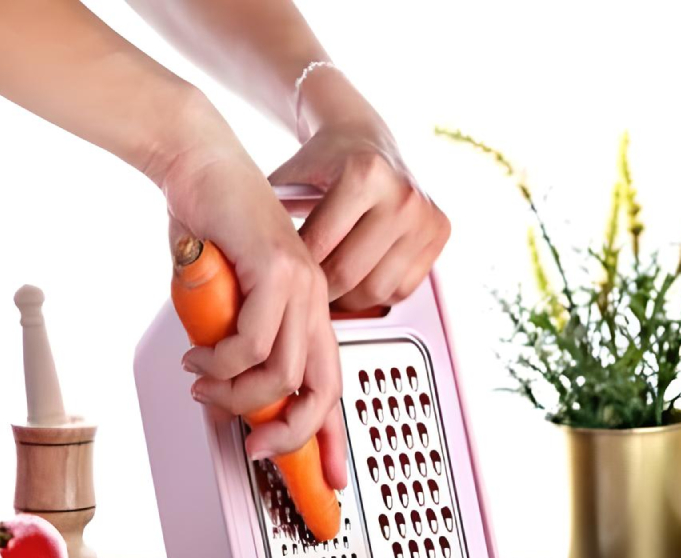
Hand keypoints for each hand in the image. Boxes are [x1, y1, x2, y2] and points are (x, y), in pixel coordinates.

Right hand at [150, 90, 346, 488]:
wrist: (202, 164)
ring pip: (282, 373)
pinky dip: (220, 362)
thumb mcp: (229, 306)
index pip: (331, 384)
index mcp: (310, 311)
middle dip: (290, 433)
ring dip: (236, 395)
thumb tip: (229, 395)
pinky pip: (251, 342)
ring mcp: (301, 284)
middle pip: (323, 391)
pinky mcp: (277, 268)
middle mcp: (316, 301)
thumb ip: (238, 348)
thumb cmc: (212, 232)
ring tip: (205, 387)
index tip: (329, 474)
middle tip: (255, 448)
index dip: (333, 437)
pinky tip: (199, 357)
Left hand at [269, 115, 450, 310]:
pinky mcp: (440, 232)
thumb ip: (268, 217)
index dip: (294, 272)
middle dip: (318, 291)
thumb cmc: (325, 161)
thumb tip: (240, 263)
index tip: (278, 280)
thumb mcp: (288, 178)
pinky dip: (376, 292)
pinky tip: (358, 279)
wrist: (365, 137)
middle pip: (349, 275)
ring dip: (347, 298)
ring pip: (376, 290)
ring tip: (326, 289)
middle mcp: (402, 194)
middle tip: (299, 292)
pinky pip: (401, 288)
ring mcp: (425, 215)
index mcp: (365, 174)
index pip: (319, 250)